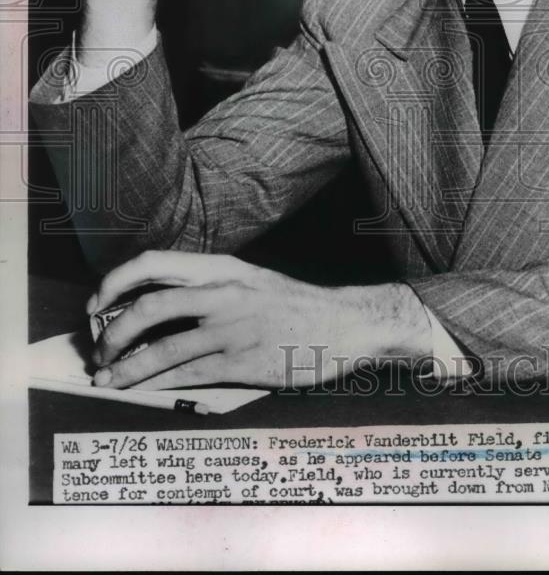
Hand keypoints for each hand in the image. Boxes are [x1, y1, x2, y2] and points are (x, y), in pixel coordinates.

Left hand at [87, 251, 431, 389]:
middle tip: (99, 349)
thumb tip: (159, 305)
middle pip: (148, 307)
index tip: (98, 303)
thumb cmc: (296, 304)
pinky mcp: (241, 363)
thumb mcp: (251, 279)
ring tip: (108, 379)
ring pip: (160, 350)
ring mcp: (231, 329)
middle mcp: (223, 293)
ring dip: (125, 368)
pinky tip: (140, 391)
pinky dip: (155, 385)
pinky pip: (185, 376)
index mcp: (223, 268)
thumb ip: (210, 287)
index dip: (115, 282)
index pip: (153, 264)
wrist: (345, 324)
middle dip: (111, 332)